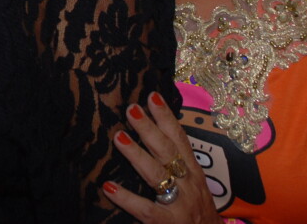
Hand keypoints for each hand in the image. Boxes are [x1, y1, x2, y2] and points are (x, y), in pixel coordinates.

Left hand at [103, 91, 220, 222]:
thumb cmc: (197, 213)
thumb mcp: (193, 185)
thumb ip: (177, 165)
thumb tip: (153, 137)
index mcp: (193, 172)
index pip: (179, 139)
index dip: (167, 116)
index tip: (152, 95)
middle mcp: (188, 184)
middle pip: (167, 151)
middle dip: (150, 129)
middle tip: (131, 108)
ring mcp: (179, 204)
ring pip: (156, 175)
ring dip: (137, 154)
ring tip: (118, 137)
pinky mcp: (168, 223)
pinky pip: (145, 209)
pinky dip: (127, 198)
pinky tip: (109, 187)